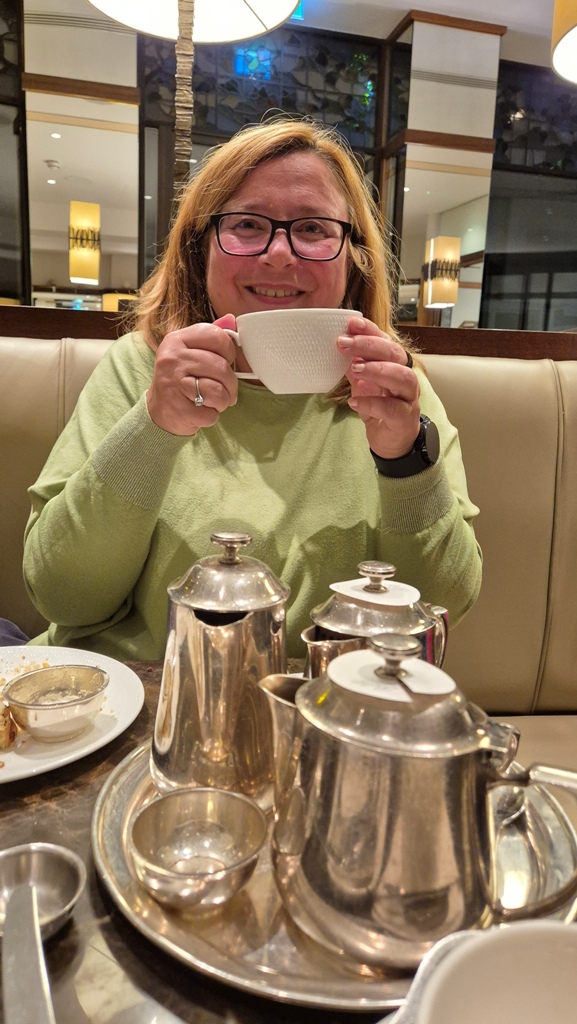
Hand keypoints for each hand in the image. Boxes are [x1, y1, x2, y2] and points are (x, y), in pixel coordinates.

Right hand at [146, 315, 238, 434]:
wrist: (159, 411)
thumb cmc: (181, 380)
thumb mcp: (191, 353)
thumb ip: (211, 338)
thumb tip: (231, 320)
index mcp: (177, 339)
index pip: (218, 336)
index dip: (230, 352)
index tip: (226, 361)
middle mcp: (172, 358)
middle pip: (221, 366)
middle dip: (231, 384)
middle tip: (225, 390)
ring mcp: (172, 383)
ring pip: (218, 391)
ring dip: (223, 401)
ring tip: (213, 401)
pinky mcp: (177, 408)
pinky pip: (210, 413)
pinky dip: (212, 416)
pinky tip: (201, 411)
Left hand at [337, 317, 420, 458]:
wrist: (392, 442)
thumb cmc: (379, 409)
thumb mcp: (363, 386)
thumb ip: (356, 369)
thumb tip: (341, 348)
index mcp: (395, 365)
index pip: (386, 341)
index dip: (370, 331)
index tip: (351, 323)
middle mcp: (405, 378)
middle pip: (396, 354)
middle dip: (369, 346)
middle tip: (344, 344)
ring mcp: (409, 398)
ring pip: (402, 377)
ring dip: (377, 369)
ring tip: (354, 369)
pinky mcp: (406, 419)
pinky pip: (394, 408)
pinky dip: (373, 403)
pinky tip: (354, 402)